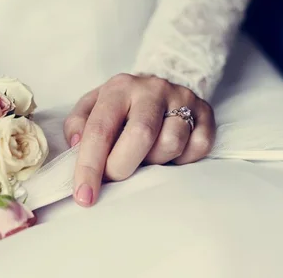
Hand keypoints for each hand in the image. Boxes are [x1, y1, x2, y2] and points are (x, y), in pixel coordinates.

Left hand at [64, 73, 215, 206]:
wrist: (158, 87)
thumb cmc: (120, 107)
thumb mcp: (92, 107)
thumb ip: (78, 124)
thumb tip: (77, 144)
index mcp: (118, 88)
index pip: (100, 129)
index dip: (90, 165)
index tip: (85, 195)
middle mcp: (152, 89)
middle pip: (140, 135)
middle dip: (123, 166)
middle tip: (115, 176)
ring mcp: (182, 98)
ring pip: (171, 143)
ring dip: (155, 161)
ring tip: (146, 156)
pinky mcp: (205, 112)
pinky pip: (198, 147)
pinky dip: (183, 159)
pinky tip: (170, 153)